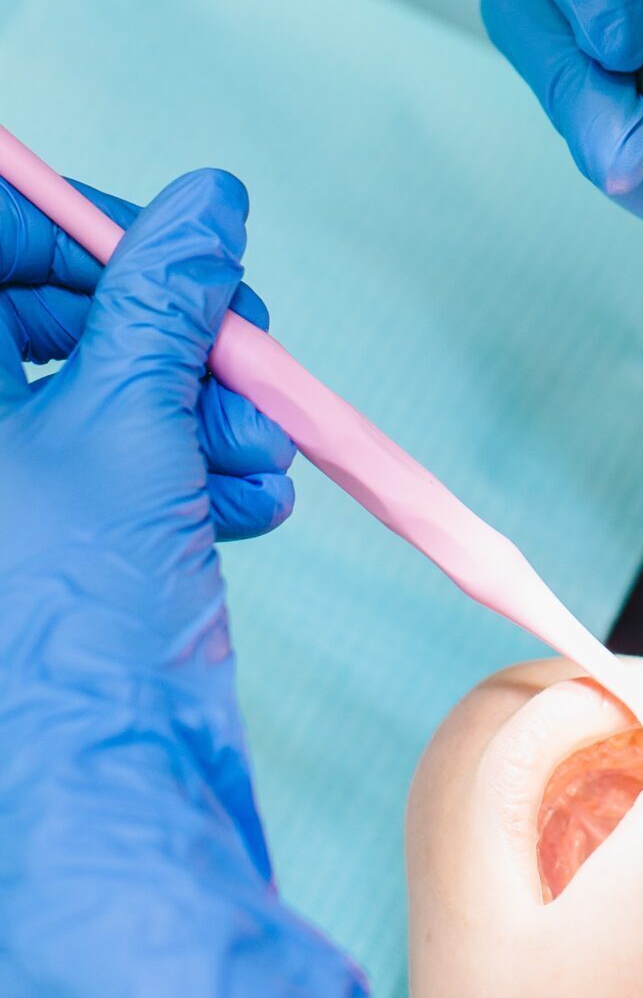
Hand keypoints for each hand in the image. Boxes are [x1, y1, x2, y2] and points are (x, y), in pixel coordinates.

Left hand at [0, 169, 366, 997]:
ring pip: (99, 388)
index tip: (176, 248)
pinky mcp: (52, 542)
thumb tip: (209, 199)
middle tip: (243, 346)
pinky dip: (193, 461)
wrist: (103, 798)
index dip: (76, 229)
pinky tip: (252, 498)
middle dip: (165, 325)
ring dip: (200, 402)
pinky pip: (118, 459)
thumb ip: (164, 297)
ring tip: (261, 454)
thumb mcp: (133, 426)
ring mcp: (7, 494)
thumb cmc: (76, 624)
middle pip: (49, 314)